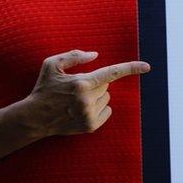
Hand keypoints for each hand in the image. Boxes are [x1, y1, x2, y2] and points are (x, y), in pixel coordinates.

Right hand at [24, 50, 149, 136]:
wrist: (35, 117)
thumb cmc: (44, 88)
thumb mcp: (51, 64)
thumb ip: (74, 56)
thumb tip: (96, 55)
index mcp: (80, 82)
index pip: (111, 73)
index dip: (131, 68)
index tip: (147, 66)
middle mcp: (87, 99)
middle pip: (106, 85)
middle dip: (96, 83)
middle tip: (77, 87)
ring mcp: (89, 115)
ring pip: (107, 98)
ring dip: (96, 96)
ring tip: (76, 100)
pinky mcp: (90, 126)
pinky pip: (107, 111)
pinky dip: (99, 108)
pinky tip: (82, 109)